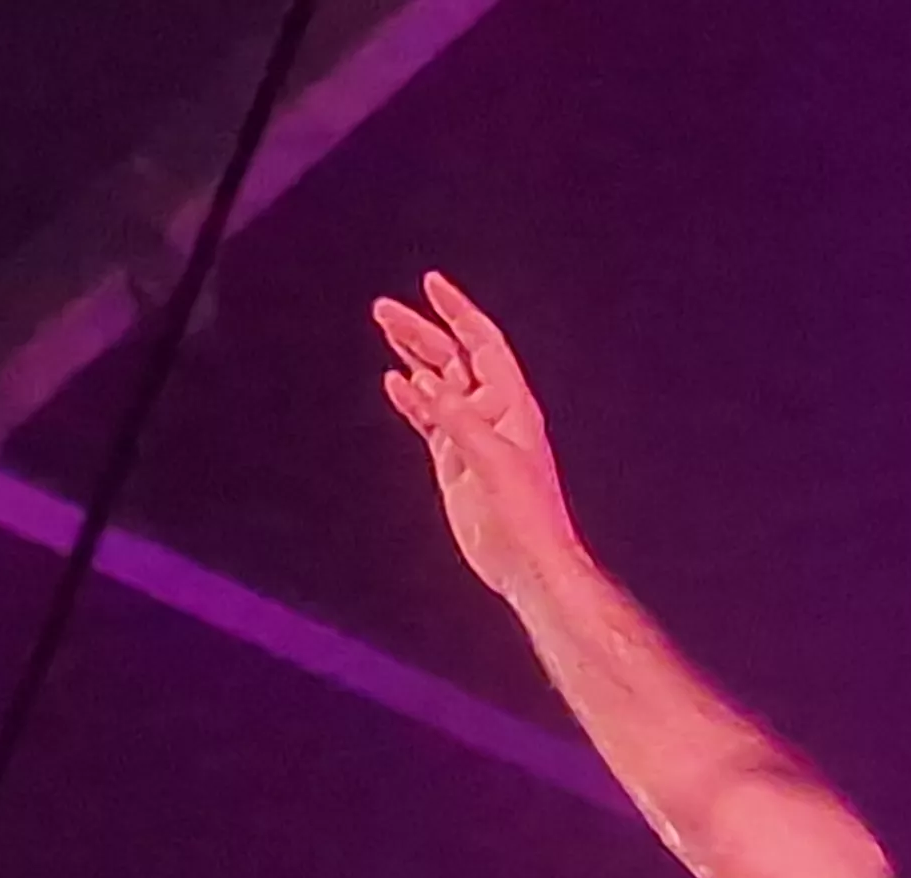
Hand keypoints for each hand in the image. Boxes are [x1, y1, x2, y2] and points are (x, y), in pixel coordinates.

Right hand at [372, 272, 587, 599]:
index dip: (458, 311)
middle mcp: (492, 412)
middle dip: (421, 331)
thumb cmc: (524, 514)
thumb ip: (459, 419)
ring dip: (412, 357)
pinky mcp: (455, 461)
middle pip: (452, 358)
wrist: (526, 562)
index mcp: (510, 404)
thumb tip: (424, 382)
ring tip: (385, 329)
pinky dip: (411, 401)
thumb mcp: (492, 460)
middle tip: (384, 310)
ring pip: (437, 385)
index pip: (482, 343)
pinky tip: (393, 382)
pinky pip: (429, 420)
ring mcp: (471, 435)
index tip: (430, 283)